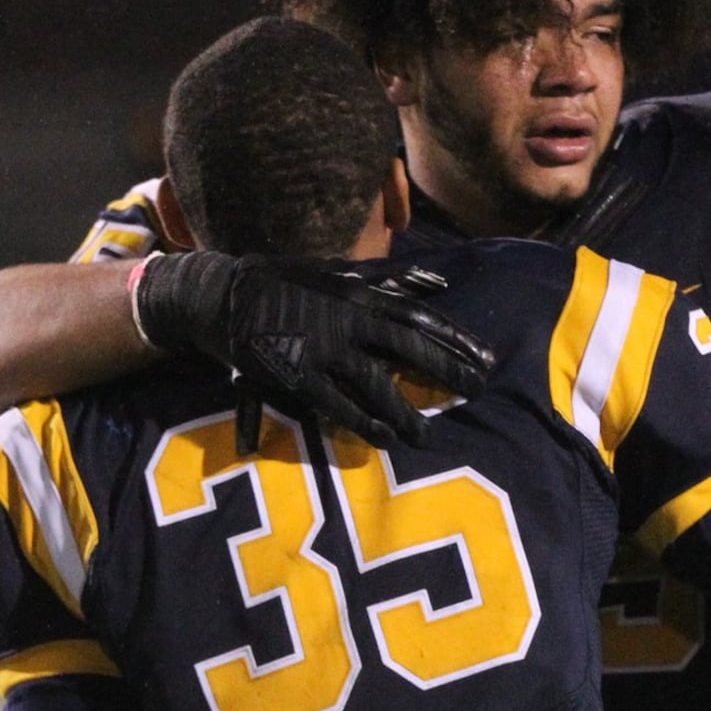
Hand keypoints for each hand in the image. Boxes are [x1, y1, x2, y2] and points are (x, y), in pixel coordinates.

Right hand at [133, 252, 493, 446]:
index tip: (486, 359)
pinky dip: (362, 423)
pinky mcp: (298, 376)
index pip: (420, 318)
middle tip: (479, 392)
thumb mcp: (337, 273)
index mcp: (358, 295)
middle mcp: (347, 321)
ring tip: (427, 435)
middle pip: (410, 349)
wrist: (224, 296)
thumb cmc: (285, 284)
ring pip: (376, 385)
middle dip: (448, 371)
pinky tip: (385, 438)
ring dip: (405, 412)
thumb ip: (387, 281)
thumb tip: (436, 280)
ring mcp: (323, 350)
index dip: (456, 340)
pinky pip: (337, 405)